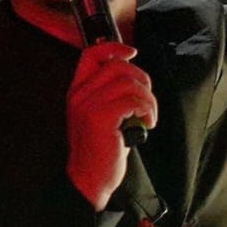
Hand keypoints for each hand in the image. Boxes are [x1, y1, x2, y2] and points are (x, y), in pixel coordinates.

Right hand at [66, 42, 157, 211]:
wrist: (89, 178)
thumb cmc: (100, 149)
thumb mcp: (99, 115)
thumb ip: (109, 94)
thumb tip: (135, 77)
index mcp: (77, 91)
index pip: (91, 54)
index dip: (114, 47)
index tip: (132, 53)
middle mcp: (79, 95)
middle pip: (118, 66)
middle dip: (142, 79)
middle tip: (147, 101)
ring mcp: (88, 106)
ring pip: (129, 83)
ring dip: (148, 99)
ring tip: (148, 116)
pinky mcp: (100, 119)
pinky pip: (134, 101)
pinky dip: (147, 111)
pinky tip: (147, 124)